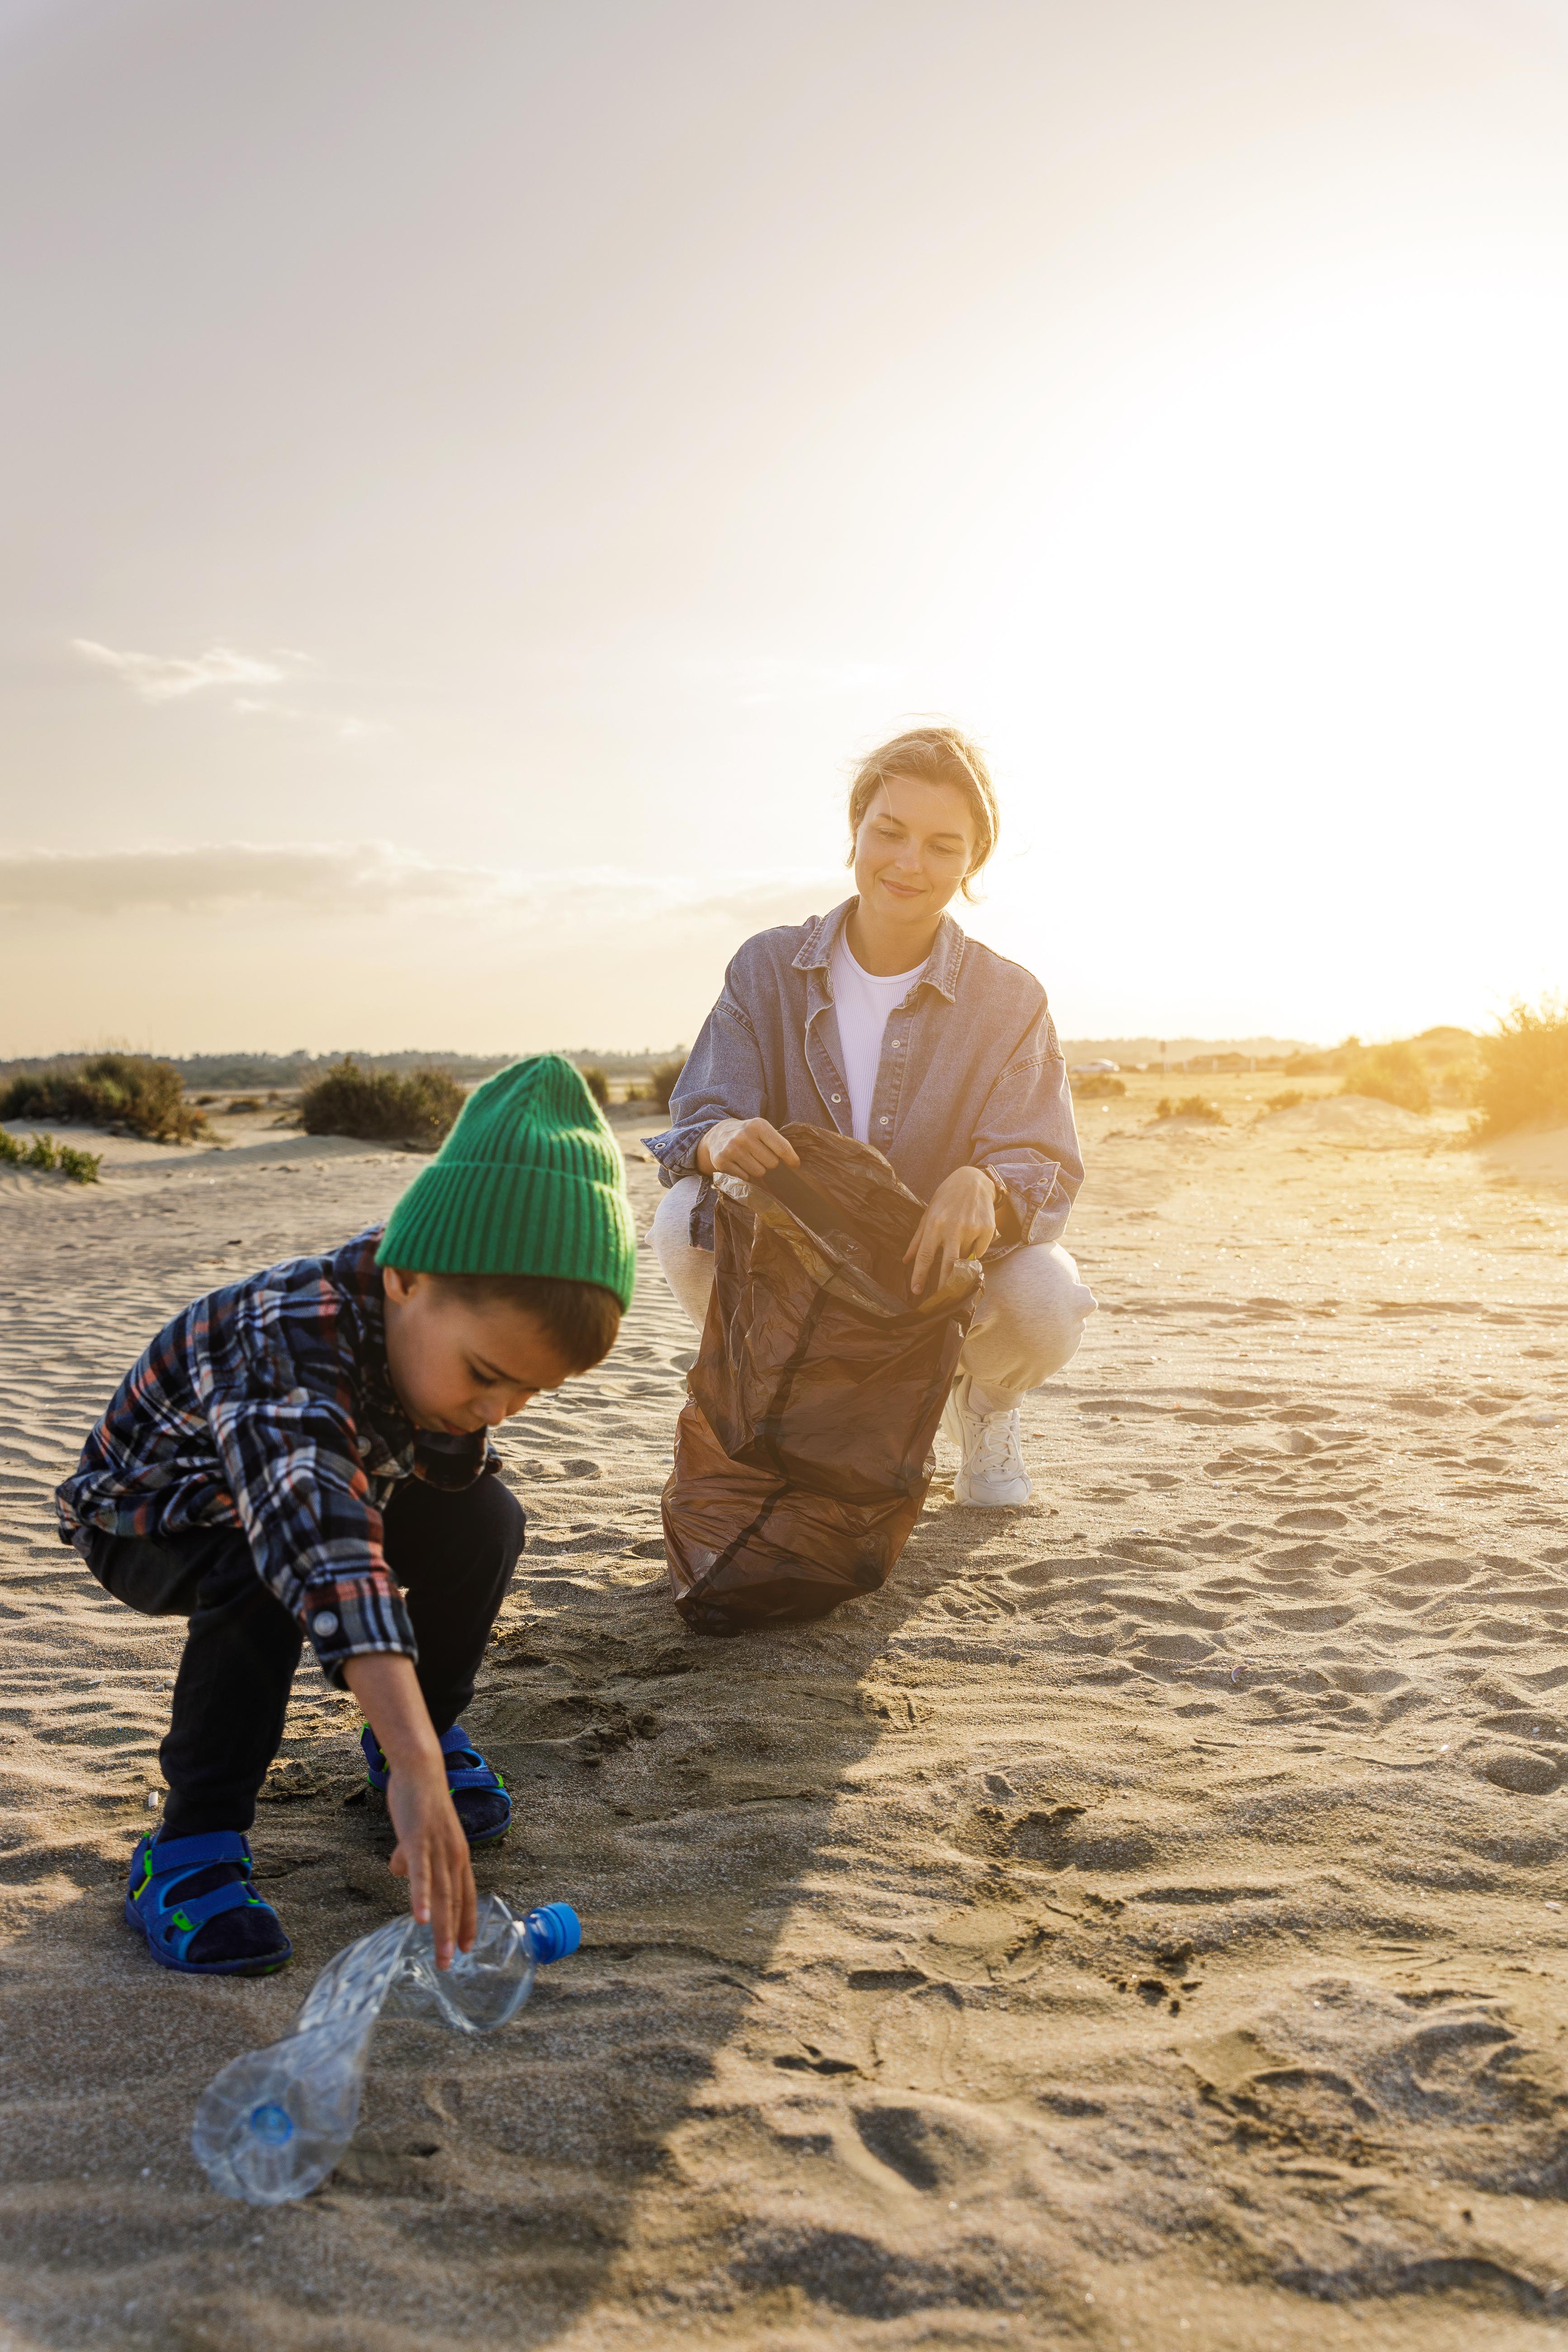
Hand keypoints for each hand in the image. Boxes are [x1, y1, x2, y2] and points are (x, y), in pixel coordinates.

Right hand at [343, 1652, 475, 1968]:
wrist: (420, 1769)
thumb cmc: (419, 1803)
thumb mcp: (417, 1836)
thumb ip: (411, 1856)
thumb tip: (399, 1871)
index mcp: (457, 1855)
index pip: (466, 1895)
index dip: (466, 1922)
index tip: (466, 1948)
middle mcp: (454, 1855)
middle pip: (456, 1901)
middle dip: (453, 1935)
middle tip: (449, 1965)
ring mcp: (438, 1848)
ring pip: (442, 1894)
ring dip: (442, 1927)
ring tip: (440, 1954)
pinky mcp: (419, 1840)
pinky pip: (422, 1874)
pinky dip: (422, 1897)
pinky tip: (421, 1919)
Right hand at [697, 1116, 800, 1179]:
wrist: (717, 1135)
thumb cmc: (746, 1134)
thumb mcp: (761, 1129)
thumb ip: (778, 1142)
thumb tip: (795, 1163)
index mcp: (758, 1125)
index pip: (782, 1147)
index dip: (791, 1159)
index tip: (795, 1165)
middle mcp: (744, 1136)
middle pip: (772, 1163)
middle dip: (769, 1163)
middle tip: (760, 1156)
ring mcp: (731, 1149)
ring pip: (759, 1172)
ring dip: (757, 1169)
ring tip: (749, 1160)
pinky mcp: (721, 1161)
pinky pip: (745, 1178)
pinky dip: (744, 1174)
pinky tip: (738, 1164)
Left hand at [904, 1166, 997, 1297]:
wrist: (973, 1180)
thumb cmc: (946, 1197)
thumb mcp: (928, 1214)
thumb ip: (917, 1239)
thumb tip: (905, 1260)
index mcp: (935, 1224)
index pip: (925, 1256)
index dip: (919, 1275)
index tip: (916, 1291)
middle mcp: (953, 1227)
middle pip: (948, 1265)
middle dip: (943, 1284)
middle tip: (940, 1297)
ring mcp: (972, 1229)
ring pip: (965, 1259)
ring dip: (960, 1261)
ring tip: (958, 1245)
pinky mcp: (987, 1230)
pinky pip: (979, 1252)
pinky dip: (974, 1251)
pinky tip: (971, 1236)